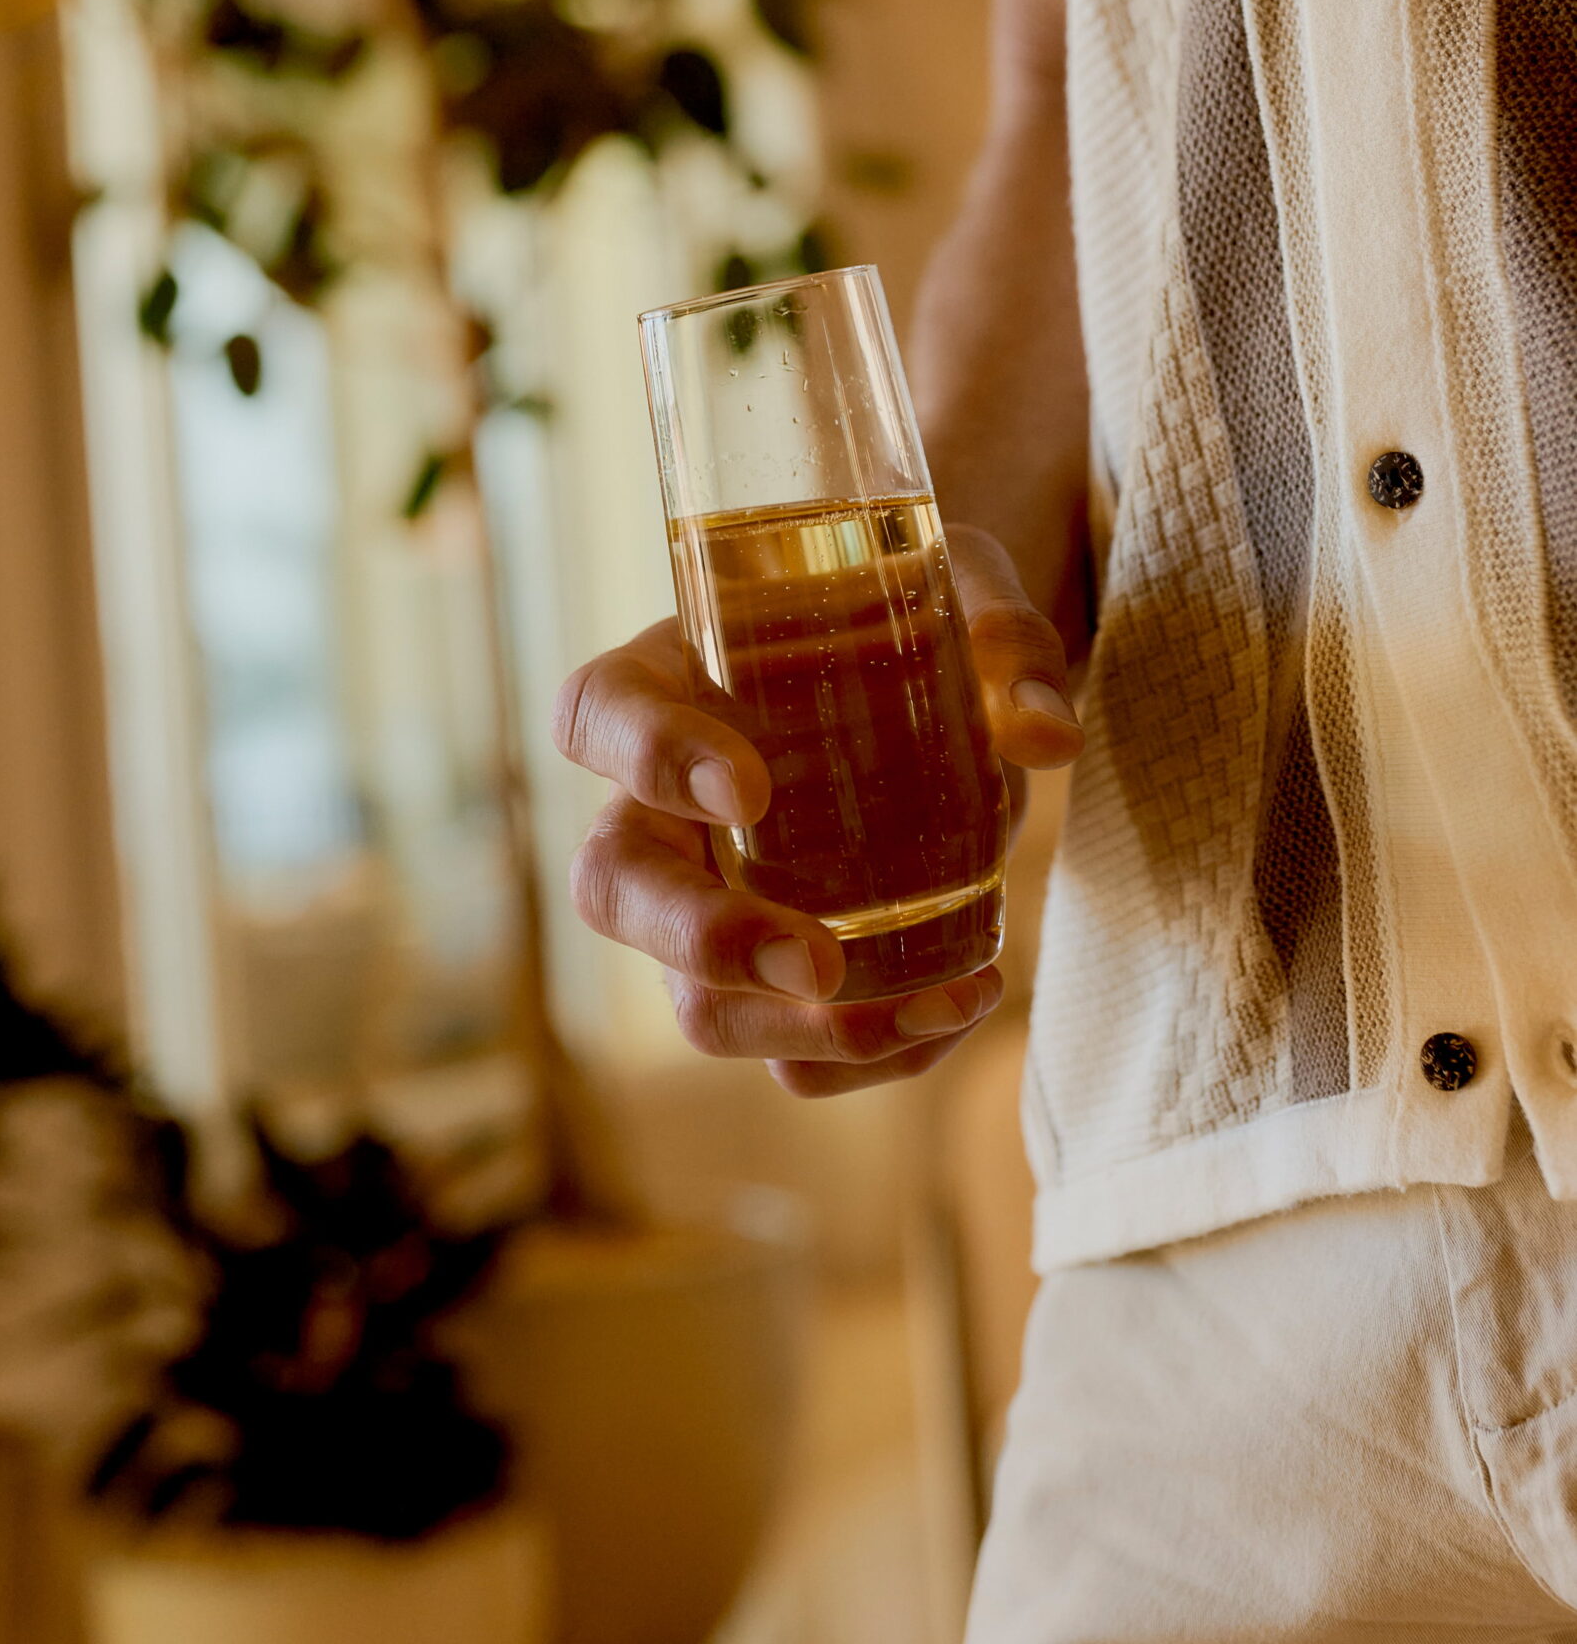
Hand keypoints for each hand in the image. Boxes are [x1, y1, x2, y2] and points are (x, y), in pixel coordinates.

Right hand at [550, 523, 1083, 1096]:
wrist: (937, 667)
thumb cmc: (912, 611)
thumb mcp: (961, 588)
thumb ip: (1002, 638)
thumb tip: (1045, 734)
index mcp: (669, 678)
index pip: (597, 715)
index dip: (647, 759)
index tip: (749, 788)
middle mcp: (661, 803)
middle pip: (612, 888)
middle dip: (705, 941)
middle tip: (819, 963)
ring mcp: (710, 899)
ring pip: (692, 999)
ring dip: (798, 1031)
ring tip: (933, 1004)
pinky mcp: (774, 972)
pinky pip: (786, 1046)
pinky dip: (869, 1055)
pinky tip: (955, 1010)